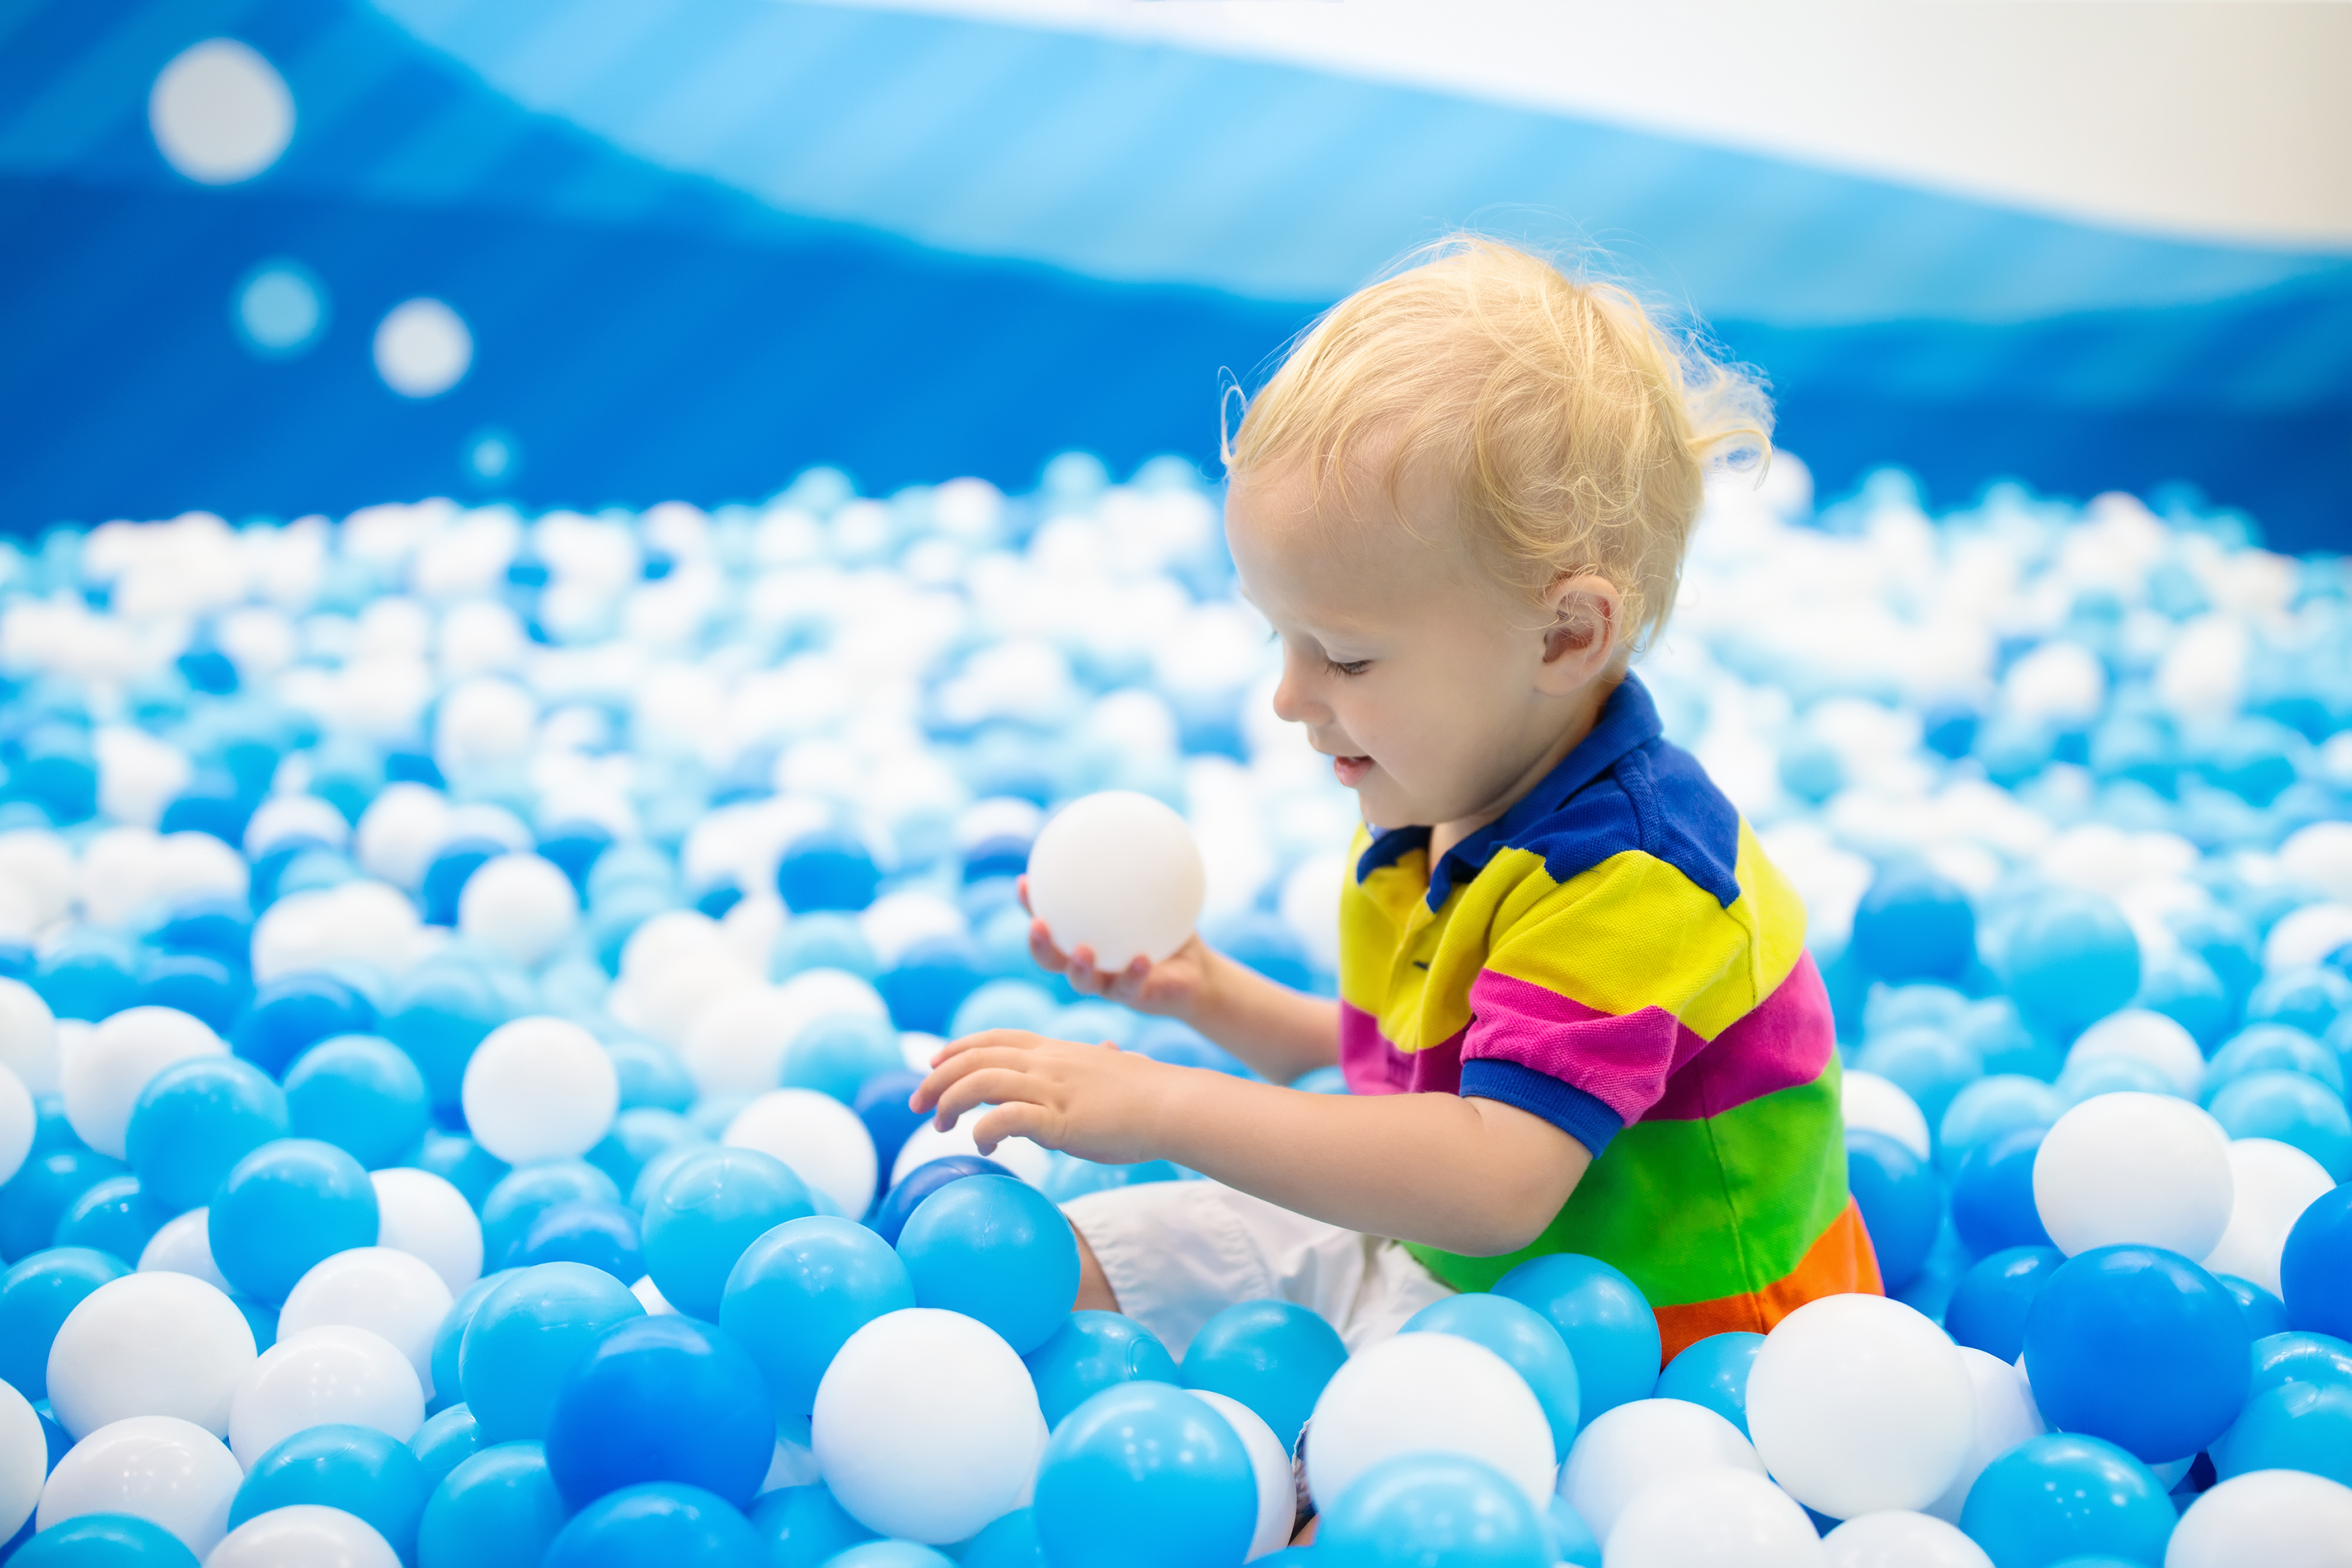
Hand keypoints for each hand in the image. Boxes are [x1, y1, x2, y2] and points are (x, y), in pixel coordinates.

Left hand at [910, 1029, 1178, 1164]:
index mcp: (1055, 1049)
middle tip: (917, 1104)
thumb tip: (1110, 1050)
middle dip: (937, 1078)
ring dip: (950, 1102)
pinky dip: (985, 1130)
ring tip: (940, 1126)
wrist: (1173, 1105)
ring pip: (982, 1082)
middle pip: (976, 1057)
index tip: (932, 1062)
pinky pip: (1008, 1118)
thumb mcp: (1113, 1068)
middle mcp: (1048, 1062)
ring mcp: (1053, 1088)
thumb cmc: (1148, 1092)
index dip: (957, 1047)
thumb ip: (1099, 1061)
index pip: (994, 1039)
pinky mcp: (1061, 1119)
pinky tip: (983, 1146)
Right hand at [1020, 874, 1216, 1020]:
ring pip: (1082, 981)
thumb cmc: (1170, 927)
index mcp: (1082, 938)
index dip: (1030, 906)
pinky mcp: (1133, 999)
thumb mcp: (1158, 894)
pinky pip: (1130, 987)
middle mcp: (1087, 964)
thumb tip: (1138, 825)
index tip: (1024, 882)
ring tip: (1083, 951)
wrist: (1195, 971)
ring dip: (1078, 968)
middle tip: (1039, 925)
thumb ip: (1144, 869)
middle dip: (1039, 945)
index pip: (1049, 922)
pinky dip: (1134, 973)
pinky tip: (1141, 958)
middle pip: (1050, 958)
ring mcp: (1107, 985)